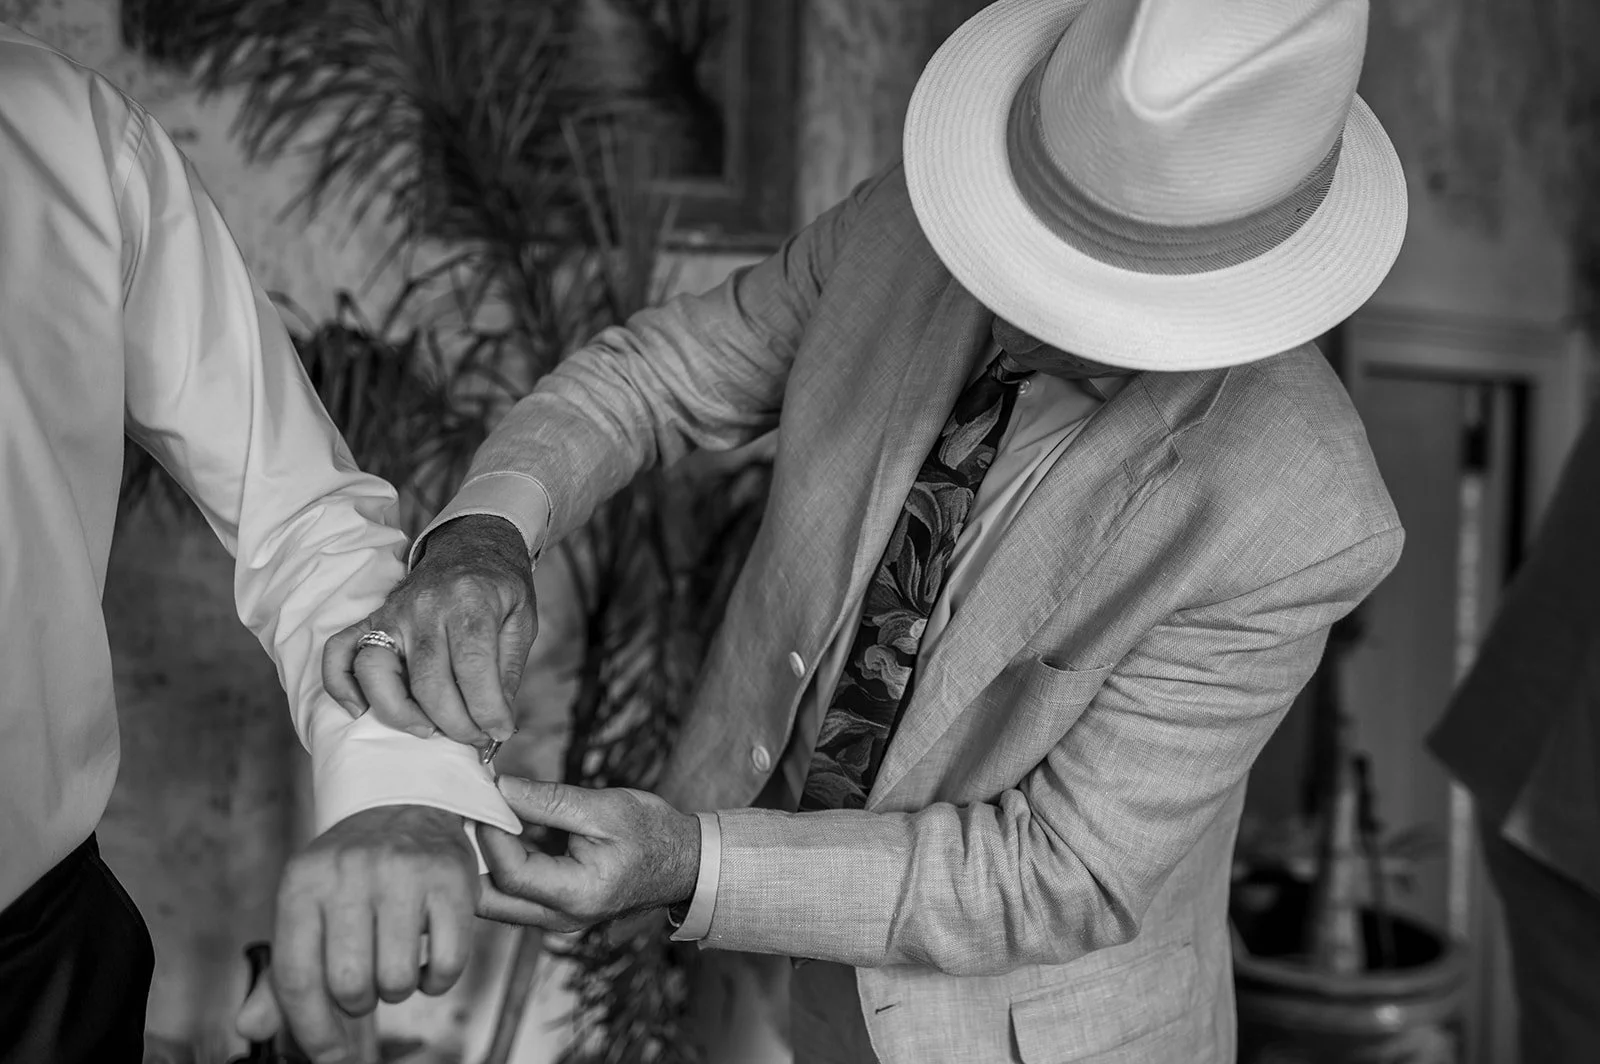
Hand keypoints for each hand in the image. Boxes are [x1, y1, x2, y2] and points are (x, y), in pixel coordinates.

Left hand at [235, 805, 478, 1063]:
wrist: (406, 802)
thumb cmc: (352, 870)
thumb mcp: (308, 905)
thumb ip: (282, 970)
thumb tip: (250, 1027)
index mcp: (303, 882)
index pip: (297, 977)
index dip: (311, 1028)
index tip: (328, 1056)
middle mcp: (350, 873)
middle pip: (349, 985)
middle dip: (360, 1001)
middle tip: (368, 982)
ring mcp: (403, 873)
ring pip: (398, 980)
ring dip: (399, 988)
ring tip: (398, 961)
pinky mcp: (451, 878)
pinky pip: (448, 964)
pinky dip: (439, 980)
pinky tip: (430, 957)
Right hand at [324, 513, 535, 744]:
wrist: (471, 548)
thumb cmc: (500, 589)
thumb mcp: (523, 621)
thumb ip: (508, 670)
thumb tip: (496, 721)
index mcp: (470, 600)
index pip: (472, 666)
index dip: (487, 709)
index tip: (500, 731)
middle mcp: (424, 607)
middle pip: (428, 679)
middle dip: (454, 723)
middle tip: (474, 737)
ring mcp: (392, 613)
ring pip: (377, 672)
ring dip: (401, 713)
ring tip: (429, 729)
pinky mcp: (371, 620)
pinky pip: (339, 652)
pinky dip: (341, 686)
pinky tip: (361, 711)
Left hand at [476, 777, 700, 932]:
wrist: (684, 861)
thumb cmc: (652, 833)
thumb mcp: (603, 807)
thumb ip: (548, 800)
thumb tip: (501, 787)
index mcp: (577, 895)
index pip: (511, 873)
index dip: (490, 834)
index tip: (486, 797)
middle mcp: (561, 918)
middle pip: (489, 901)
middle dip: (472, 857)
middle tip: (471, 812)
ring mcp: (556, 920)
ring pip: (496, 902)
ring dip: (482, 863)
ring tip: (483, 818)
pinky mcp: (555, 911)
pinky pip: (512, 896)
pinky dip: (499, 867)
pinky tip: (500, 832)